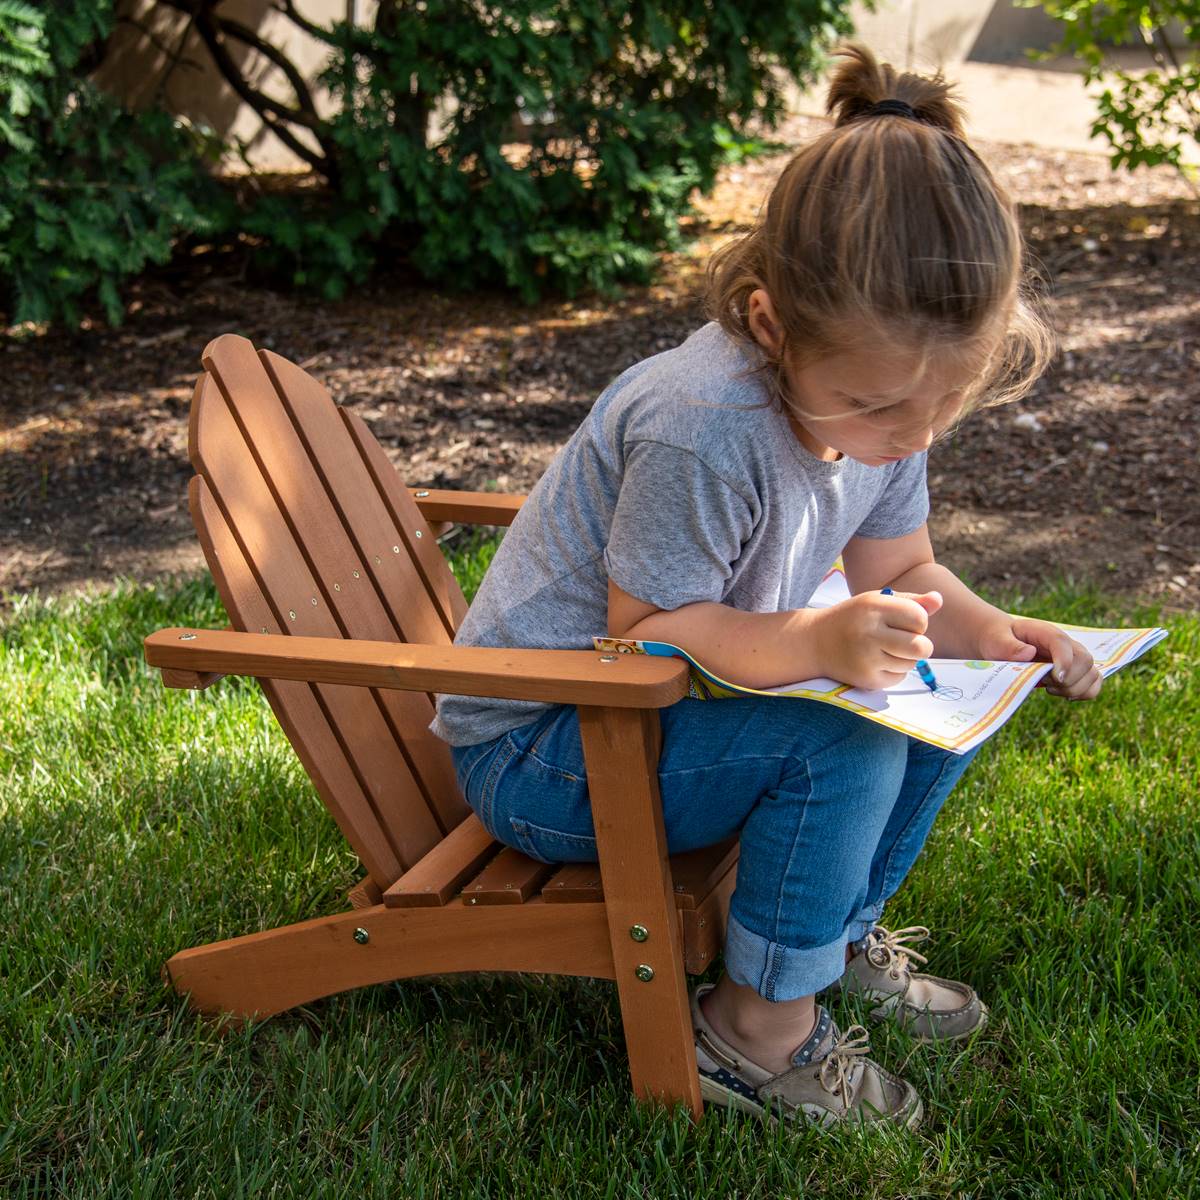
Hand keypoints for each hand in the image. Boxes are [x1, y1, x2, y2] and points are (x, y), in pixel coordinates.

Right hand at [816, 590, 941, 689]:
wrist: (814, 642)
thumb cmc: (853, 618)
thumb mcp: (877, 601)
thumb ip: (910, 601)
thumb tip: (939, 600)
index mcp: (874, 607)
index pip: (919, 618)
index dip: (918, 621)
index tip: (905, 622)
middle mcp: (869, 632)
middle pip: (921, 647)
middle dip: (921, 645)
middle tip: (907, 641)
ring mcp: (866, 658)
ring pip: (911, 664)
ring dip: (906, 658)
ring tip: (887, 650)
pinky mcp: (866, 679)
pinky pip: (898, 678)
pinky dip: (894, 671)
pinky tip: (877, 662)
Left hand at [977, 615, 1101, 700]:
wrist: (1003, 642)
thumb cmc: (999, 640)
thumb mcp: (996, 640)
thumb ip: (1008, 646)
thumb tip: (1028, 653)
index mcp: (1046, 633)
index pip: (1063, 643)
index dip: (1064, 661)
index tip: (1055, 678)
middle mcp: (1066, 644)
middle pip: (1085, 661)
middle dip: (1067, 680)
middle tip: (1045, 683)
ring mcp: (1073, 658)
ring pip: (1093, 674)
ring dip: (1074, 689)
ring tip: (1050, 688)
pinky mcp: (1076, 671)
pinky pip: (1094, 683)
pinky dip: (1084, 693)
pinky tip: (1063, 694)